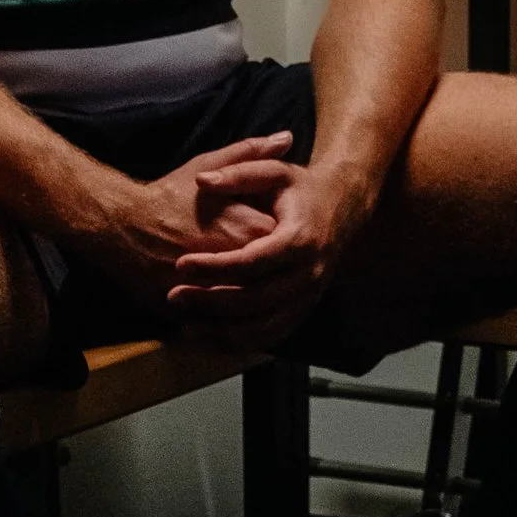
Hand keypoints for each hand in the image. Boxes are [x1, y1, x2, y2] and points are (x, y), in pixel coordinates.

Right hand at [76, 132, 294, 302]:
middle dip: (267, 271)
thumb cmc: (167, 196)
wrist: (119, 227)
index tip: (270, 235)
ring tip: (234, 284)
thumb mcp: (210, 165)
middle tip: (255, 262)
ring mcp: (217, 291)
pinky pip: (222, 322)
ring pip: (249, 304)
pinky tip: (221, 308)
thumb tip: (288, 137)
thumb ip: (252, 153)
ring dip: (247, 298)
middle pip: (271, 276)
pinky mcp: (195, 311)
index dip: (280, 240)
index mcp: (250, 230)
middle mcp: (239, 264)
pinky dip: (224, 318)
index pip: (286, 244)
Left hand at [164, 157, 378, 347]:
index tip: (182, 264)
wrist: (342, 208)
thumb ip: (239, 173)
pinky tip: (212, 339)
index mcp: (299, 239)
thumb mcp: (274, 173)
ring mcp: (309, 296)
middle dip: (211, 301)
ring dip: (222, 332)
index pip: (252, 262)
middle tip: (174, 297)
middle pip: (255, 299)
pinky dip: (241, 343)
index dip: (215, 266)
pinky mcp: (305, 310)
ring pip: (263, 326)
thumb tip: (202, 180)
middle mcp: (308, 273)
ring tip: (186, 328)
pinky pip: (272, 336)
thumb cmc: (301, 189)